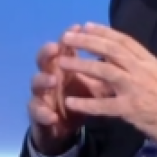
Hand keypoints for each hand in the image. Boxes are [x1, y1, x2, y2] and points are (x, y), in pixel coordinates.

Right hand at [28, 27, 110, 155]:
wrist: (62, 129)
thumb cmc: (77, 100)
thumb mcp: (92, 85)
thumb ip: (101, 70)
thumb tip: (120, 52)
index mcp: (63, 66)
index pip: (64, 47)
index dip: (70, 36)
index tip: (78, 26)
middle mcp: (49, 75)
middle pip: (44, 59)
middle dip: (48, 52)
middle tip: (55, 48)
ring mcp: (41, 94)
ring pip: (36, 82)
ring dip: (44, 80)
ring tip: (53, 80)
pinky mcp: (37, 114)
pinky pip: (37, 112)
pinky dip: (44, 113)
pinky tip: (52, 116)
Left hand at [57, 22, 156, 155]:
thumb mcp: (156, 74)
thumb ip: (136, 65)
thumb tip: (113, 55)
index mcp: (148, 60)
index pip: (123, 40)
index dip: (103, 31)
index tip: (85, 25)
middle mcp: (141, 70)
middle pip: (110, 50)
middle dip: (87, 42)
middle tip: (67, 37)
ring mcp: (135, 88)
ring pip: (104, 71)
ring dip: (81, 65)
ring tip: (61, 63)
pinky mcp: (130, 109)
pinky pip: (104, 105)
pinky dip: (86, 104)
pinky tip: (70, 102)